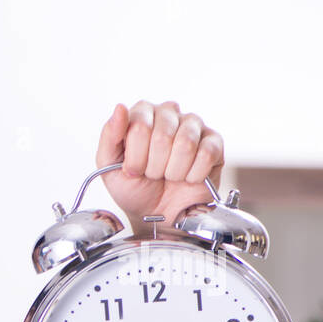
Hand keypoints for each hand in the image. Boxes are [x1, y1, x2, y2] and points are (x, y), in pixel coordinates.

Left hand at [95, 100, 223, 232]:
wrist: (156, 214)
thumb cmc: (133, 187)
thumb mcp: (108, 166)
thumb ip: (109, 136)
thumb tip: (120, 108)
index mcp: (141, 114)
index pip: (140, 126)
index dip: (136, 157)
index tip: (133, 170)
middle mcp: (169, 113)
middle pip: (162, 135)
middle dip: (153, 166)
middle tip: (152, 175)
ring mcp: (193, 125)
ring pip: (186, 143)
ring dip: (173, 171)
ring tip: (168, 176)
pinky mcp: (214, 141)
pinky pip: (206, 154)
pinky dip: (193, 175)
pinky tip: (187, 177)